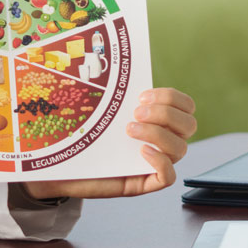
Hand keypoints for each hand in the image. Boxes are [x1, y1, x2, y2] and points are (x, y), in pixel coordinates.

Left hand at [19, 89, 196, 200]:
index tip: (141, 96)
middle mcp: (159, 141)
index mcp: (155, 119)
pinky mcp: (141, 183)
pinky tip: (141, 151)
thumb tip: (108, 63)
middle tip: (135, 112)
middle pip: (189, 125)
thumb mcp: (98, 106)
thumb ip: (112, 90)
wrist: (58, 163)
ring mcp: (152, 163)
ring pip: (181, 148)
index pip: (186, 105)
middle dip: (166, 114)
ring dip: (158, 134)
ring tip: (129, 130)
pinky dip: (160, 161)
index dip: (171, 97)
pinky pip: (168, 177)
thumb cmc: (79, 132)